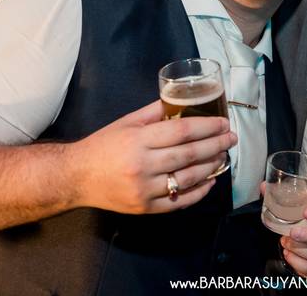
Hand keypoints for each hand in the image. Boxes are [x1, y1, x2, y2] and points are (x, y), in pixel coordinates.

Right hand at [73, 100, 235, 214]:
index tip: (223, 123)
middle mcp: (142, 165)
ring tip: (223, 156)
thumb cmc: (102, 146)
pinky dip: (199, 191)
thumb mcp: (127, 122)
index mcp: (139, 140)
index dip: (208, 127)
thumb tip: (183, 99)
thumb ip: (155, 111)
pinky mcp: (145, 208)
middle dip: (216, 145)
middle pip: (190, 154)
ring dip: (212, 167)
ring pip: (188, 178)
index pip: (183, 131)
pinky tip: (210, 181)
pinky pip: (180, 201)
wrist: (75, 177)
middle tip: (231, 139)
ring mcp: (144, 189)